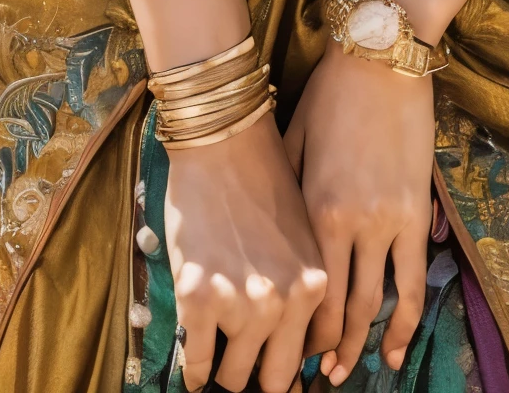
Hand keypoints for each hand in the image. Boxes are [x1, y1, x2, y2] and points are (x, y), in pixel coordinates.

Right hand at [164, 109, 327, 392]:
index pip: (314, 355)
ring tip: (217, 358)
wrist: (220, 138)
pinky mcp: (197, 295)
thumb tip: (298, 342)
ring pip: (235, 375)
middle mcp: (283, 302)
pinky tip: (194, 367)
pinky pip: (196, 360)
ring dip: (225, 370)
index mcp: (315, 285)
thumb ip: (303, 287)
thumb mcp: (302, 236)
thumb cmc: (261, 177)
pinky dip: (194, 370)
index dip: (295, 367)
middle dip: (260, 376)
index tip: (277, 368)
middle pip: (276, 379)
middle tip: (246, 365)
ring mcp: (240, 303)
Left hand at [283, 43, 433, 382]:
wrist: (380, 60)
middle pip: (332, 305)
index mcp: (311, 207)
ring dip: (358, 344)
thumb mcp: (292, 141)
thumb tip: (271, 230)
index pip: (300, 286)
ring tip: (346, 371)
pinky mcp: (416, 215)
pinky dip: (403, 321)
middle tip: (311, 374)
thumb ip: (287, 188)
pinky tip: (394, 348)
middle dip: (321, 345)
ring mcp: (385, 223)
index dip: (291, 324)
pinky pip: (410, 281)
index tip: (282, 345)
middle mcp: (347, 224)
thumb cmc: (330, 94)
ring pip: (371, 303)